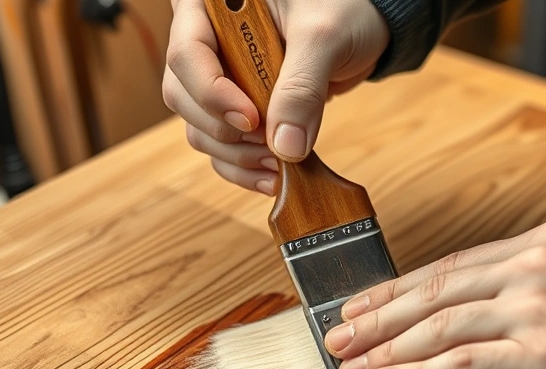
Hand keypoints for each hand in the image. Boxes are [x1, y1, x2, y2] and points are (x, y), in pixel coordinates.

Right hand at [162, 0, 389, 194]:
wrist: (362, 27)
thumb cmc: (342, 9)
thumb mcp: (324, 37)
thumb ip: (302, 86)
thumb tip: (284, 148)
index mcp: (212, 5)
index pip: (186, 54)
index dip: (212, 94)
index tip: (252, 120)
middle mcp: (205, 39)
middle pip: (183, 95)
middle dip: (225, 130)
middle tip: (271, 142)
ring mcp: (217, 76)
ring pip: (198, 127)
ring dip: (235, 154)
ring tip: (279, 162)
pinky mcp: (235, 106)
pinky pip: (220, 145)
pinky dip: (243, 166)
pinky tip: (275, 175)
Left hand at [323, 217, 545, 368]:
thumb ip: (545, 283)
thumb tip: (493, 312)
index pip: (455, 265)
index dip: (402, 287)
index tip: (366, 300)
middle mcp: (534, 265)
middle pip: (434, 290)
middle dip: (378, 313)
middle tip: (338, 331)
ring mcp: (535, 307)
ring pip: (438, 325)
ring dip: (385, 347)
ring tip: (351, 365)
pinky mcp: (542, 354)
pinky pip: (461, 365)